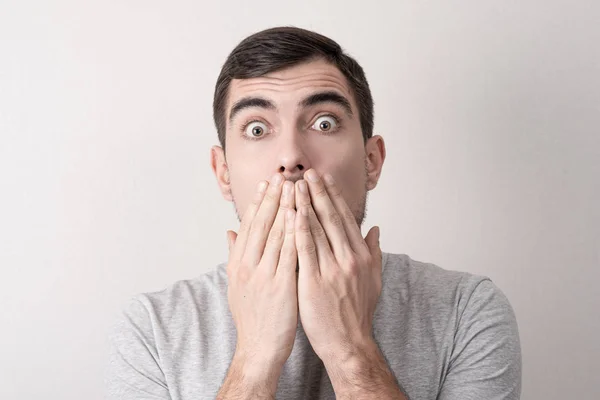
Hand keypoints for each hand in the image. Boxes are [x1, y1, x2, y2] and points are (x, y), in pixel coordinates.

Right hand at [225, 173, 297, 379]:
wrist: (258, 349)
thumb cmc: (252, 317)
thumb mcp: (236, 284)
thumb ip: (234, 255)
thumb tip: (230, 232)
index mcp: (238, 263)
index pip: (249, 226)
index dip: (259, 203)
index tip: (268, 184)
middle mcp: (247, 265)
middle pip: (262, 224)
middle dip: (274, 198)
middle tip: (283, 176)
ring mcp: (263, 275)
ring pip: (277, 233)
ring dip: (287, 208)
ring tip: (295, 187)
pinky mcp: (281, 286)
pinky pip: (291, 253)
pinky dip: (297, 232)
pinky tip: (304, 216)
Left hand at [294, 169, 381, 366]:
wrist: (349, 343)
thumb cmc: (357, 313)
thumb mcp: (374, 280)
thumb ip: (374, 252)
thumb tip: (375, 229)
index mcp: (361, 256)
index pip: (345, 219)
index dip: (334, 197)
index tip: (325, 179)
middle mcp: (349, 259)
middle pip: (331, 219)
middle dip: (319, 193)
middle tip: (308, 172)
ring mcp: (332, 270)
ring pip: (317, 230)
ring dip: (305, 204)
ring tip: (295, 185)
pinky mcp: (314, 282)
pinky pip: (304, 250)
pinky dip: (298, 229)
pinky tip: (291, 213)